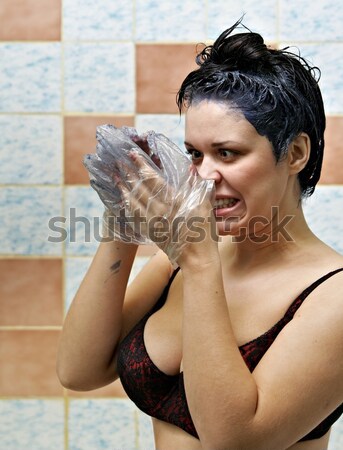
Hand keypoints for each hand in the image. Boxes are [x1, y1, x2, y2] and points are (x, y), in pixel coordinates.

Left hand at [84, 125, 214, 263]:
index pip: (153, 178)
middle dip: (128, 173)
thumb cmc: (205, 231)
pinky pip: (134, 216)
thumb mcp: (206, 205)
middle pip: (139, 188)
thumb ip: (197, 185)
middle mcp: (160, 209)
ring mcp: (153, 222)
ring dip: (124, 188)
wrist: (197, 258)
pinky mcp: (150, 232)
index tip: (132, 154)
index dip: (141, 165)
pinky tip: (124, 200)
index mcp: (174, 200)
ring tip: (116, 178)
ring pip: (133, 201)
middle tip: (118, 162)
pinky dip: (128, 206)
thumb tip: (190, 168)